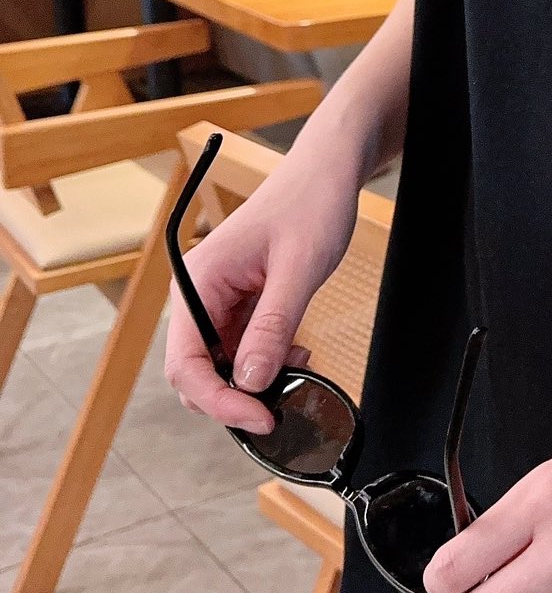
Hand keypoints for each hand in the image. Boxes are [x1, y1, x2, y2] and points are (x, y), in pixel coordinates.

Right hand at [164, 150, 360, 432]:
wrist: (325, 174)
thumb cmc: (310, 205)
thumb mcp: (299, 269)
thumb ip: (273, 326)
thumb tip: (252, 381)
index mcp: (197, 282)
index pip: (186, 363)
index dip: (218, 400)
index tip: (260, 418)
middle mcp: (198, 294)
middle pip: (196, 371)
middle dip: (235, 397)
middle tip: (280, 409)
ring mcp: (218, 300)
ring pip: (221, 364)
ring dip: (255, 380)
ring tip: (298, 370)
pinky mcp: (240, 302)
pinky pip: (242, 347)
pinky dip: (267, 360)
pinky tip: (297, 353)